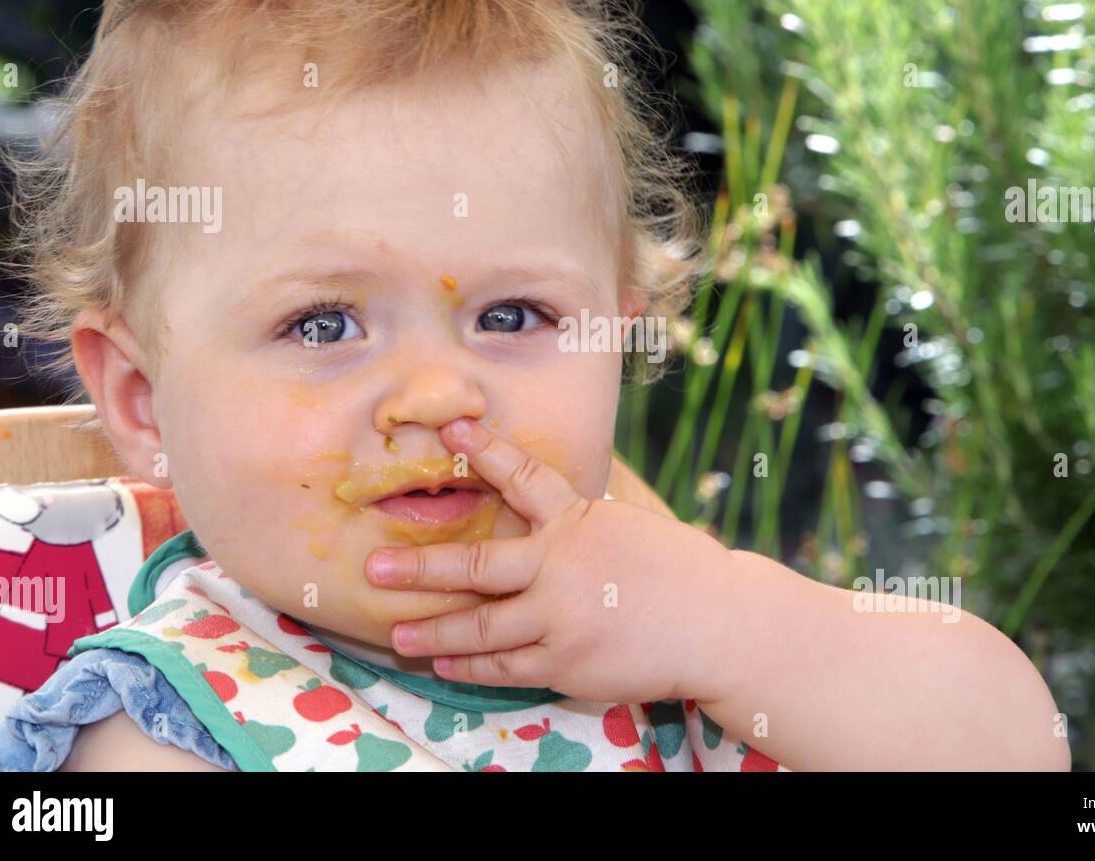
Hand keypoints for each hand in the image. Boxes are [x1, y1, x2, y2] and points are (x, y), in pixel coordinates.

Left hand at [362, 417, 741, 704]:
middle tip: (375, 567)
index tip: (453, 428)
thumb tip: (532, 510)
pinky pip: (504, 666)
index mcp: (578, 521)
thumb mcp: (625, 528)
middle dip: (419, 568)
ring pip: (479, 629)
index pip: (524, 479)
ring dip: (432, 632)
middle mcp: (562, 567)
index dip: (487, 451)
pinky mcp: (566, 663)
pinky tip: (445, 664)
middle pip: (474, 568)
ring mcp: (561, 619)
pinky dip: (470, 665)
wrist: (719, 624)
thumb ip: (575, 524)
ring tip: (395, 633)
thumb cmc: (677, 571)